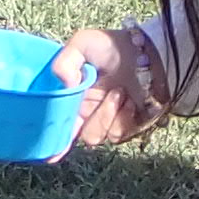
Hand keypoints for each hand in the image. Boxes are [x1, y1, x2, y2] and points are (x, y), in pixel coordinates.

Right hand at [60, 25, 167, 147]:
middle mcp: (87, 114)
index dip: (52, 140)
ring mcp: (107, 123)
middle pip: (76, 135)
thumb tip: (66, 86)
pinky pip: (117, 134)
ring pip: (95, 137)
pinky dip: (123, 116)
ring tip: (119, 91)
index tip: (50, 154)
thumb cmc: (114, 46)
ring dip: (106, 114)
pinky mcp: (127, 128)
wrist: (148, 51)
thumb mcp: (82, 43)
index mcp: (73, 98)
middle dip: (89, 120)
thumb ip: (64, 63)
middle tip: (96, 101)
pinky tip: (130, 101)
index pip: (58, 123)